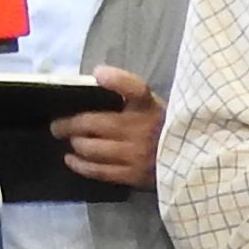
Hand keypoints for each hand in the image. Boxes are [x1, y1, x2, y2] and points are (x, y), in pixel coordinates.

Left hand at [53, 63, 164, 186]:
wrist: (191, 163)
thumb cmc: (165, 129)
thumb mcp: (154, 105)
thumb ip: (129, 93)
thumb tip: (97, 77)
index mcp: (150, 107)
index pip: (136, 88)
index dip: (116, 79)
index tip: (99, 73)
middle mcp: (141, 129)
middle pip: (94, 123)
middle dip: (69, 124)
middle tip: (57, 126)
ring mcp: (136, 154)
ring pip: (92, 148)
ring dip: (75, 143)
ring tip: (69, 140)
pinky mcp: (133, 175)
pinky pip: (99, 170)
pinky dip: (81, 165)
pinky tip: (71, 159)